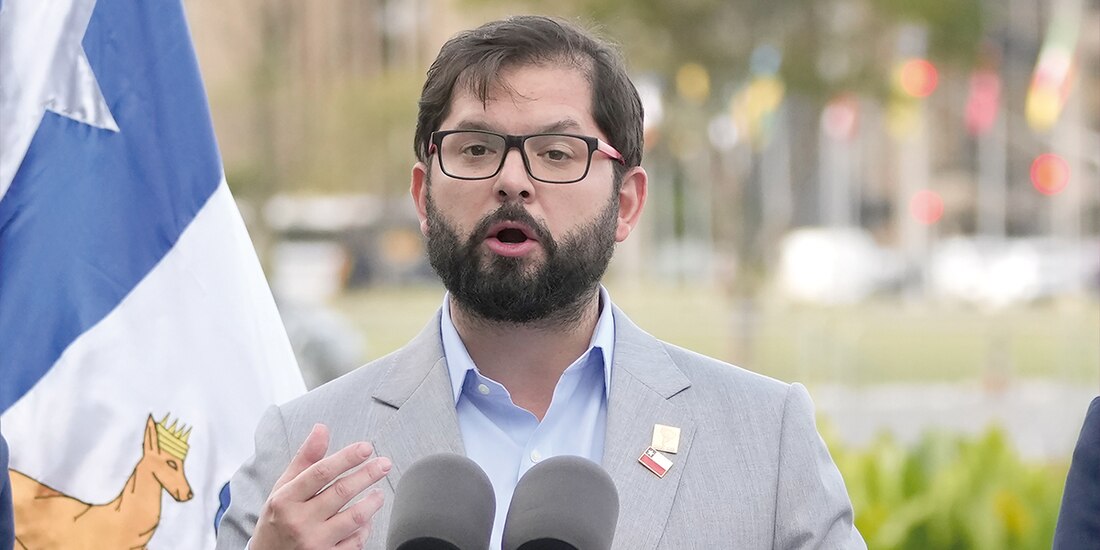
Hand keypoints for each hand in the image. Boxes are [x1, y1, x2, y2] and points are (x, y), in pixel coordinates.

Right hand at [251, 423, 391, 548]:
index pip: (321, 473)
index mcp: (286, 499)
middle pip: (341, 492)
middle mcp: (299, 521)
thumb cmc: (277, 520)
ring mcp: (313, 543)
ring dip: (372, 502)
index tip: (366, 448)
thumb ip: (305, 459)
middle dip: (368, 475)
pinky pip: (355, 542)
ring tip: (378, 493)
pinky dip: (365, 529)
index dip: (347, 458)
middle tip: (384, 464)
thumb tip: (322, 429)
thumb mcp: (283, 488)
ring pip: (354, 518)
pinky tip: (366, 520)